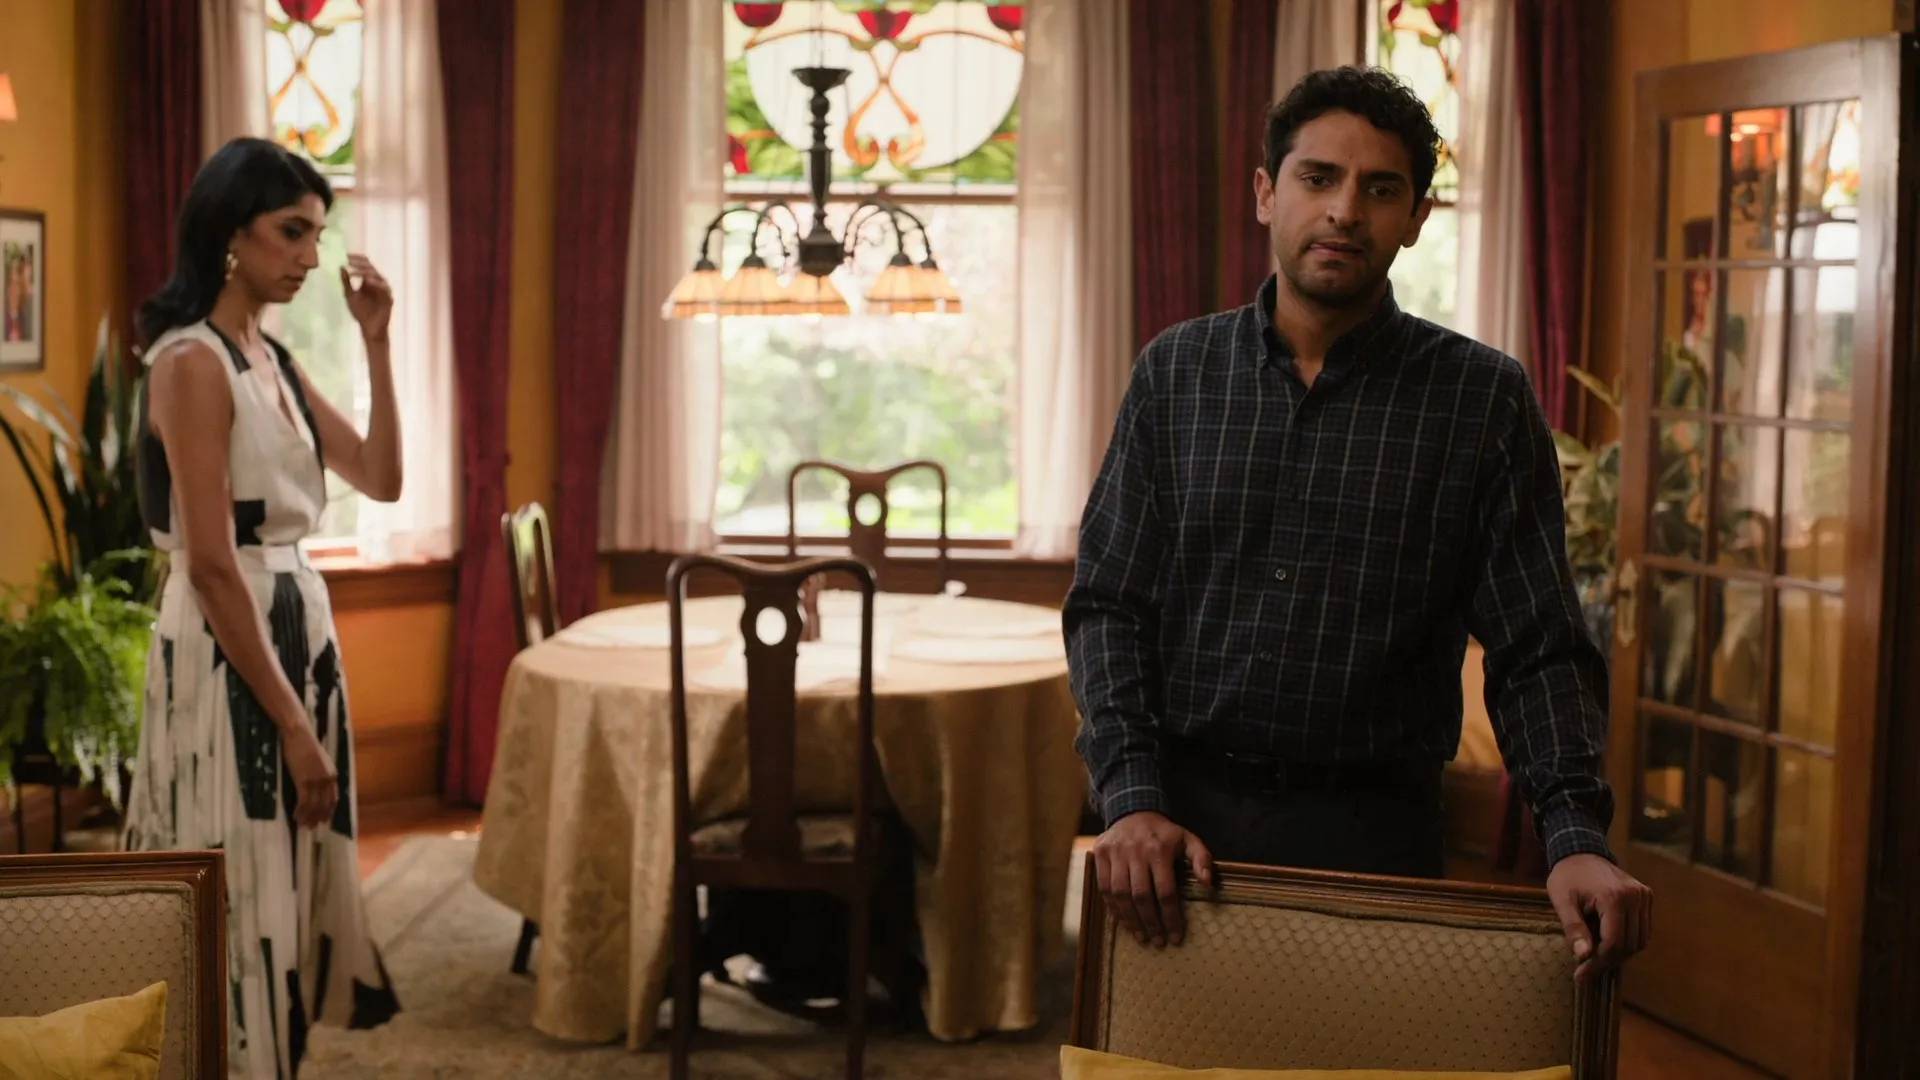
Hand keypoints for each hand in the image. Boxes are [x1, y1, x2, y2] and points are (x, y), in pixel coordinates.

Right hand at [282, 722, 339, 828]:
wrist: (298, 735)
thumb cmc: (306, 746)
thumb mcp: (320, 762)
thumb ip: (322, 774)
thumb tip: (318, 788)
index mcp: (333, 775)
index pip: (333, 799)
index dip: (328, 811)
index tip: (323, 820)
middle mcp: (327, 780)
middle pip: (325, 805)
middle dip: (318, 818)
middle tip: (311, 827)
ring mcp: (316, 781)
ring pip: (314, 806)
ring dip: (308, 818)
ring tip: (303, 825)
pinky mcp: (304, 781)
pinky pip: (304, 802)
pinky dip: (300, 812)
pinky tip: (296, 817)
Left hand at [340, 254, 392, 341]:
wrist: (369, 328)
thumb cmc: (360, 313)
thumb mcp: (349, 295)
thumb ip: (346, 282)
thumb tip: (341, 267)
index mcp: (369, 280)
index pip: (364, 265)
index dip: (356, 259)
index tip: (345, 256)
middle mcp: (377, 282)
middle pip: (370, 267)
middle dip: (359, 263)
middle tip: (349, 260)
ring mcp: (384, 290)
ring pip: (377, 275)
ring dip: (365, 272)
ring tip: (354, 270)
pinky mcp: (388, 298)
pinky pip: (383, 287)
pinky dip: (375, 283)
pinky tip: (366, 280)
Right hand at [1093, 811, 1213, 948]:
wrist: (1132, 810)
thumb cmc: (1163, 833)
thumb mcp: (1188, 839)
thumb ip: (1201, 859)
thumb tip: (1208, 883)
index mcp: (1158, 849)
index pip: (1165, 891)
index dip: (1171, 917)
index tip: (1176, 936)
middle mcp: (1134, 852)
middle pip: (1141, 896)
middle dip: (1150, 922)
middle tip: (1158, 941)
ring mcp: (1115, 853)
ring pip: (1120, 894)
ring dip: (1131, 920)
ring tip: (1142, 937)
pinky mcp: (1100, 855)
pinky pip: (1104, 888)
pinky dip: (1114, 908)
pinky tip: (1124, 921)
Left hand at [1547, 853, 1651, 981]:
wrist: (1581, 852)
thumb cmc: (1567, 877)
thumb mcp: (1562, 902)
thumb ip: (1573, 928)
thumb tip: (1583, 957)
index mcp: (1614, 896)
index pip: (1612, 942)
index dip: (1597, 963)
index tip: (1580, 975)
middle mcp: (1636, 896)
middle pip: (1628, 945)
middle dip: (1607, 962)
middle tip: (1585, 970)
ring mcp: (1645, 896)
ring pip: (1639, 941)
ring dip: (1618, 955)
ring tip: (1594, 956)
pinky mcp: (1647, 897)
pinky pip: (1642, 931)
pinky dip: (1627, 942)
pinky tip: (1606, 943)